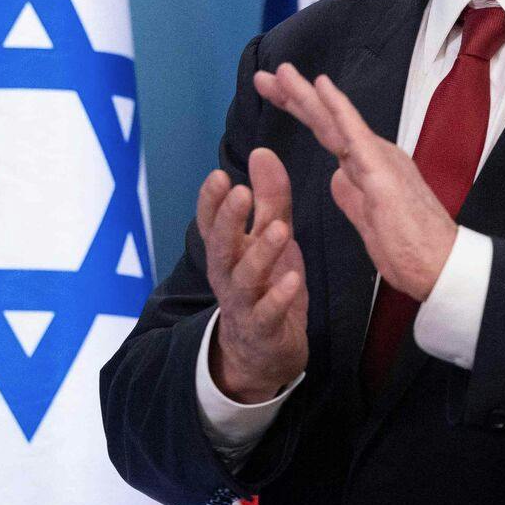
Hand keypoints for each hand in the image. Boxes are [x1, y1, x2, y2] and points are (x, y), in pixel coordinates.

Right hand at [199, 146, 308, 403]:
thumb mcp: (270, 237)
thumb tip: (262, 151)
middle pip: (220, 246)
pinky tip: (294, 280)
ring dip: (261, 254)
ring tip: (280, 230)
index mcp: (227, 251)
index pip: (210, 222)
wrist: (264, 352)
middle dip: (228, 220)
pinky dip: (280, 298)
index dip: (212, 201)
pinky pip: (268, 314)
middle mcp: (228, 275)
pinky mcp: (264, 329)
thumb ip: (269, 198)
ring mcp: (243, 304)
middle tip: (240, 192)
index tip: (220, 175)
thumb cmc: (266, 285)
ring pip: (244, 279)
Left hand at [254, 64, 457, 300]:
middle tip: (264, 75)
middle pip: (326, 121)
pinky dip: (338, 109)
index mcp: (369, 166)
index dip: (301, 110)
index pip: (327, 132)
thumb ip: (352, 196)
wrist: (442, 268)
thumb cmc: (411, 250)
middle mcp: (374, 155)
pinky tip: (322, 87)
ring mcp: (379, 160)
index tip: (273, 93)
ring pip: (335, 121)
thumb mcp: (368, 222)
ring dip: (307, 95)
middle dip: (294, 96)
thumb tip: (336, 178)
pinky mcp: (383, 172)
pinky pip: (356, 135)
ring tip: (281, 72)